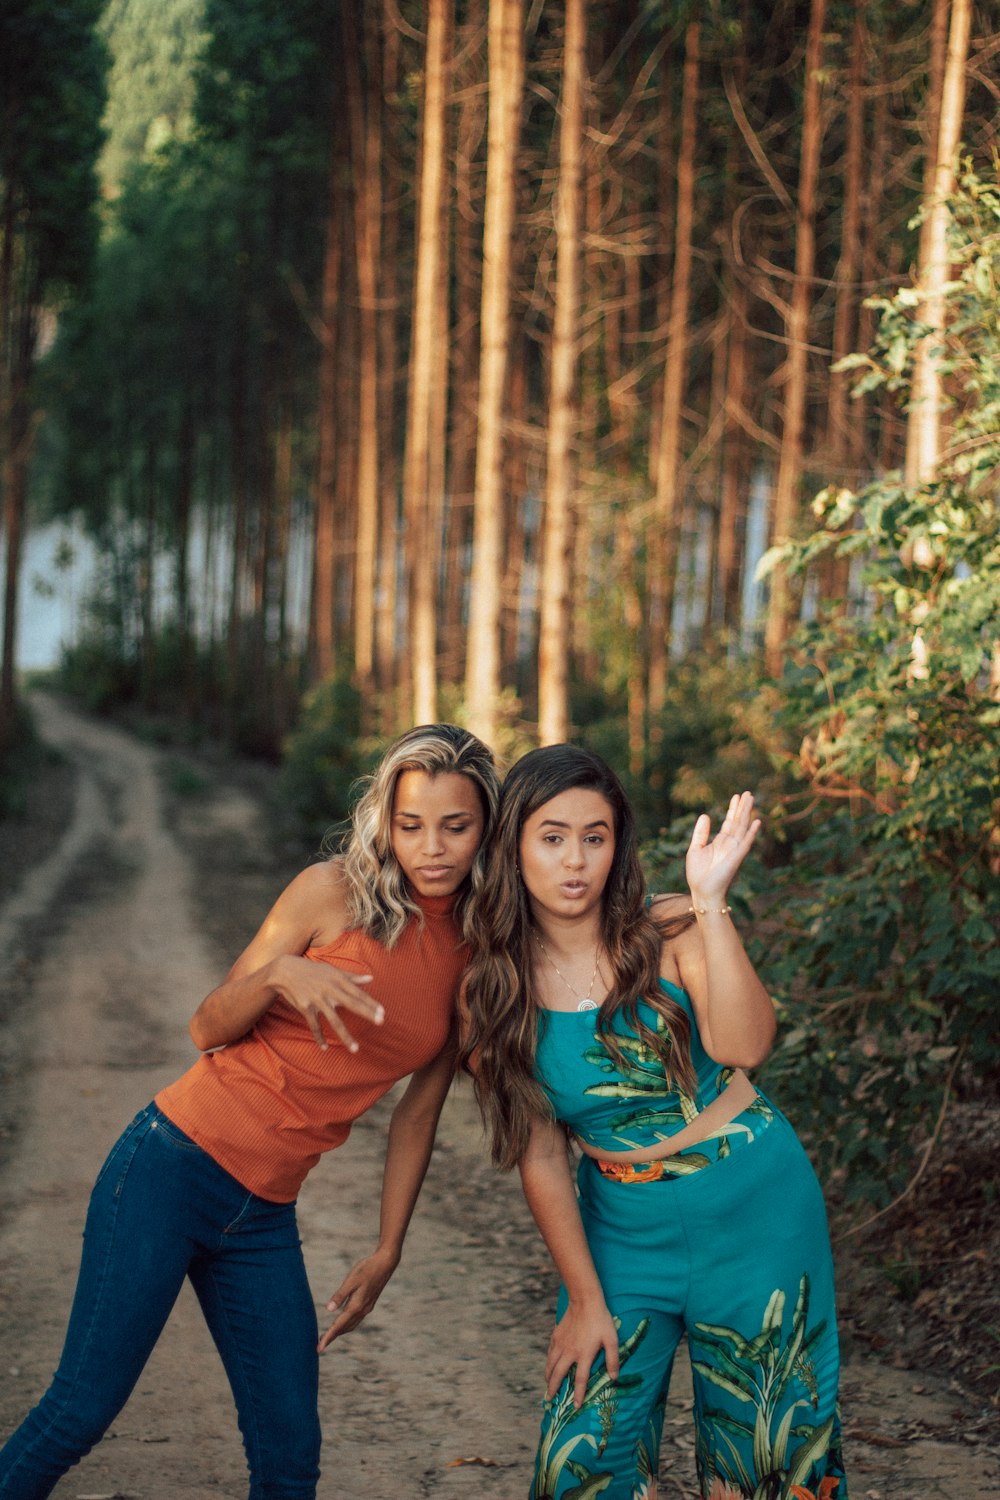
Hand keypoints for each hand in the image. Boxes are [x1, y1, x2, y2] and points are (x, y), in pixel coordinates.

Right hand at [271, 954, 383, 1051]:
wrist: (285, 971)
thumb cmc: (312, 971)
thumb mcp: (332, 970)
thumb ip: (352, 977)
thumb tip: (371, 978)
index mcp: (337, 979)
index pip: (358, 992)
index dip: (371, 1002)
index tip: (383, 1012)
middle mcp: (329, 989)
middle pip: (351, 1003)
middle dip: (366, 1012)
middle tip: (380, 1022)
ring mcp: (317, 999)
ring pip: (334, 1020)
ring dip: (345, 1035)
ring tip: (355, 1049)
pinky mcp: (306, 1007)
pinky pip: (314, 1026)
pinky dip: (319, 1037)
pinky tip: (325, 1048)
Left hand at [318, 1247, 398, 1350]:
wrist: (385, 1263)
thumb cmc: (367, 1269)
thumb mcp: (351, 1280)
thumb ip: (340, 1295)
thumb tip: (328, 1309)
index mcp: (356, 1306)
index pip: (339, 1325)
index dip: (328, 1337)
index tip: (319, 1348)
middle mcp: (362, 1310)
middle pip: (345, 1328)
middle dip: (333, 1337)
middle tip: (320, 1345)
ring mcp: (367, 1307)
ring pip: (351, 1325)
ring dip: (340, 1332)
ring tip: (328, 1336)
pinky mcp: (368, 1303)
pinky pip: (355, 1319)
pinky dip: (347, 1324)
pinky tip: (342, 1321)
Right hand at [545, 1298, 619, 1408]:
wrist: (585, 1300)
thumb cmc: (601, 1320)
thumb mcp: (612, 1339)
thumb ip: (613, 1359)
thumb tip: (614, 1378)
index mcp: (584, 1355)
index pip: (580, 1380)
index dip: (578, 1394)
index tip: (575, 1406)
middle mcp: (570, 1352)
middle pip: (558, 1374)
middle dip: (553, 1389)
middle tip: (549, 1399)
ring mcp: (561, 1343)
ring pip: (551, 1364)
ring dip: (548, 1376)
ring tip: (547, 1385)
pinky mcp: (556, 1334)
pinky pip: (550, 1351)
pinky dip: (548, 1360)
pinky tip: (549, 1363)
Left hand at [685, 791, 760, 907]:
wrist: (702, 892)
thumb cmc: (698, 874)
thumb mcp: (695, 849)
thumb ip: (701, 833)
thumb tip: (705, 815)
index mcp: (720, 842)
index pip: (729, 822)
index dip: (732, 809)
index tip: (736, 796)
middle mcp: (729, 844)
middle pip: (738, 822)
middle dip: (742, 807)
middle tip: (748, 793)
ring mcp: (734, 850)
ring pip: (742, 828)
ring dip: (746, 813)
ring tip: (750, 798)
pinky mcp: (736, 858)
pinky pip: (746, 843)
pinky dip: (752, 833)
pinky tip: (757, 822)